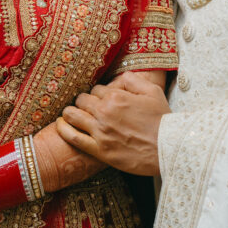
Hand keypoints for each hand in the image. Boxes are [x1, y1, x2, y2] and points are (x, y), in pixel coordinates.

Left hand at [56, 71, 170, 175]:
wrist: (167, 148)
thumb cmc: (162, 119)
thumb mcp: (152, 91)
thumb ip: (132, 80)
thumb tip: (119, 77)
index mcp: (116, 96)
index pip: (96, 89)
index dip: (99, 93)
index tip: (102, 99)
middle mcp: (105, 112)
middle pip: (82, 100)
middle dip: (83, 101)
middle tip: (86, 106)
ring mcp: (100, 132)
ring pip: (73, 116)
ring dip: (69, 112)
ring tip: (68, 113)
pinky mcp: (99, 150)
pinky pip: (73, 138)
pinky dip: (63, 129)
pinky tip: (60, 125)